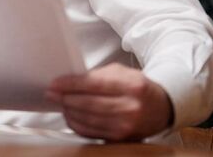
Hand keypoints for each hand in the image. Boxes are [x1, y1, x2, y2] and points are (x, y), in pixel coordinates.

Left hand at [46, 63, 172, 140]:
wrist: (161, 108)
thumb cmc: (137, 87)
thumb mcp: (122, 73)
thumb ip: (96, 76)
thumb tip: (68, 83)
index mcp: (133, 86)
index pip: (93, 84)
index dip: (70, 84)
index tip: (54, 83)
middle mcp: (131, 108)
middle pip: (88, 104)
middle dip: (65, 98)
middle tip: (51, 93)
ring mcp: (127, 126)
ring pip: (87, 119)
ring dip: (69, 111)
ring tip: (60, 103)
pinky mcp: (121, 139)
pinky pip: (92, 132)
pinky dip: (77, 124)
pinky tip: (71, 115)